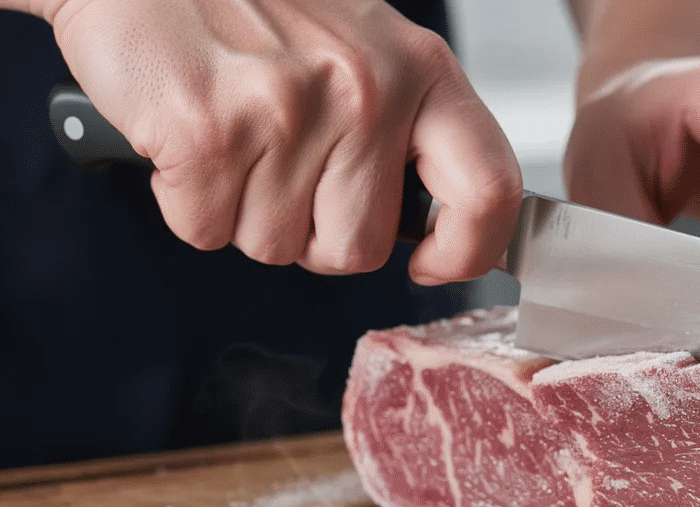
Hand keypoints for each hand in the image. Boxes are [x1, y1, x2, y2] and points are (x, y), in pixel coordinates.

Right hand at [43, 0, 521, 282]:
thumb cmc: (254, 4)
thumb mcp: (365, 46)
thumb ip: (407, 127)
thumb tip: (436, 225)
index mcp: (420, 68)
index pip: (488, 190)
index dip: (466, 251)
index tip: (434, 265)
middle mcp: (367, 90)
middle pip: (360, 248)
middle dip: (314, 234)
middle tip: (282, 172)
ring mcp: (288, 111)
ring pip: (276, 246)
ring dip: (244, 212)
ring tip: (234, 135)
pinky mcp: (210, 133)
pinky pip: (207, 230)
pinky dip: (188, 201)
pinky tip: (190, 137)